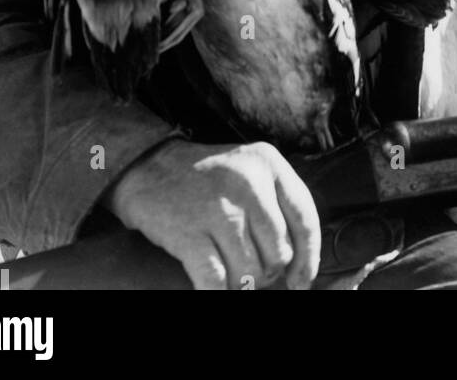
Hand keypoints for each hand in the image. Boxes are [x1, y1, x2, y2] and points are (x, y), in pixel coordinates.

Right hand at [103, 139, 320, 290]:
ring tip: (227, 269)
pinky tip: (212, 287)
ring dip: (241, 283)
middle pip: (279, 253)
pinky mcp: (189, 233)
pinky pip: (217, 283)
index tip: (300, 282)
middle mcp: (248, 181)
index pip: (305, 219)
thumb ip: (277, 206)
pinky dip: (218, 293)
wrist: (148, 166)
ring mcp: (218, 207)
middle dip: (267, 271)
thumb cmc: (207, 178)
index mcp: (268, 162)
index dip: (308, 259)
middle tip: (248, 267)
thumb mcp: (250, 171)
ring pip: (251, 273)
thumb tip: (299, 268)